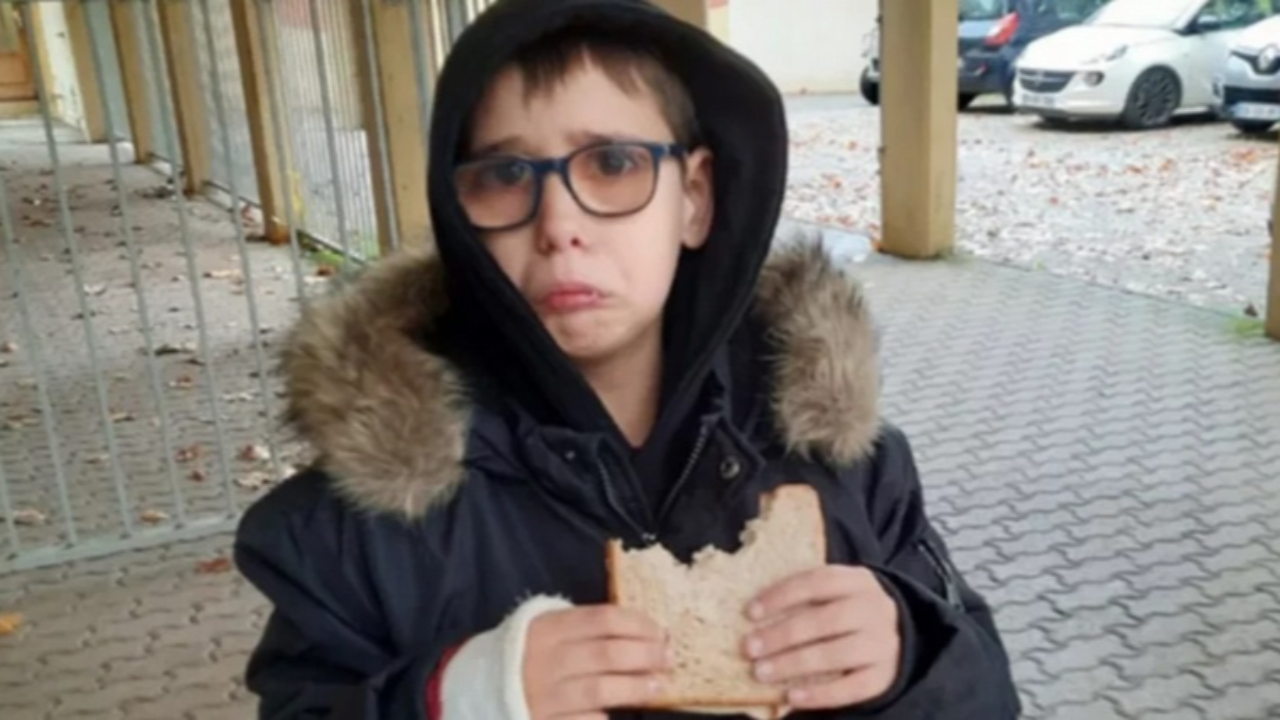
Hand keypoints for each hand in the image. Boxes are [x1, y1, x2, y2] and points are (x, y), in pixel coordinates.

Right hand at [524, 605, 669, 719]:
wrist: (477, 690)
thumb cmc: (527, 656)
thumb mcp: (547, 631)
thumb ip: (585, 629)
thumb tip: (643, 632)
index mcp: (547, 628)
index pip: (604, 619)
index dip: (639, 625)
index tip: (660, 632)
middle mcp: (545, 660)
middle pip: (608, 654)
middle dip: (646, 656)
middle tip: (668, 658)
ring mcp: (543, 695)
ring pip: (602, 690)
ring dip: (636, 688)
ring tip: (658, 686)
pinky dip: (605, 717)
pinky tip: (618, 714)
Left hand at [743, 566, 900, 709]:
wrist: (899, 633)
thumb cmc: (849, 611)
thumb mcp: (835, 593)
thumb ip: (805, 599)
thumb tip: (754, 615)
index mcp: (858, 581)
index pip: (817, 582)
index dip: (782, 595)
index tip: (750, 613)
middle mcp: (875, 609)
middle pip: (825, 620)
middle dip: (782, 635)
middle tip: (750, 648)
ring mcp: (883, 644)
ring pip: (836, 655)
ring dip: (794, 664)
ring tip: (762, 672)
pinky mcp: (884, 676)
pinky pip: (852, 688)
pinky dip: (820, 694)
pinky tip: (792, 697)